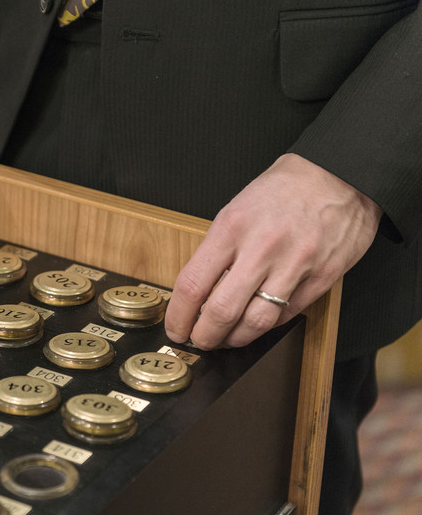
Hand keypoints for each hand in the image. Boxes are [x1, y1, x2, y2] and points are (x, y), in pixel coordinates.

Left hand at [164, 153, 381, 349]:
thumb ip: (217, 251)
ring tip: (227, 337)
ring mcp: (295, 265)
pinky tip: (258, 320)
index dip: (179, 316)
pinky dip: (268, 324)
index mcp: (232, 228)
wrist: (338, 174)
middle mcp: (262, 248)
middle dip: (204, 336)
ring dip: (236, 338)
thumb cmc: (282, 191)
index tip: (176, 328)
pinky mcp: (322, 277)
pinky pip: (287, 314)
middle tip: (200, 340)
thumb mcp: (235, 210)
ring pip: (257, 322)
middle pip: (222, 312)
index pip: (193, 285)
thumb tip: (197, 293)